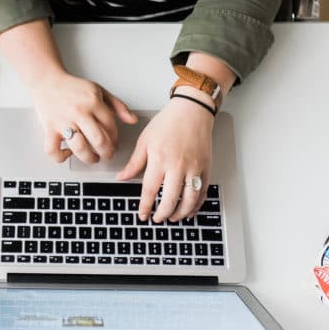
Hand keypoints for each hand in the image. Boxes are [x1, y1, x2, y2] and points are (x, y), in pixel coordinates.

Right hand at [30, 72, 137, 163]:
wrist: (47, 81)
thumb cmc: (72, 88)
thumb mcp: (99, 91)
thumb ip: (117, 105)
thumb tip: (133, 119)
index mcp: (93, 102)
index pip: (111, 126)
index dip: (116, 138)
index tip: (115, 143)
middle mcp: (79, 112)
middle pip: (99, 140)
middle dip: (107, 152)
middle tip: (107, 155)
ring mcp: (63, 121)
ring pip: (80, 147)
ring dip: (89, 158)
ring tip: (93, 158)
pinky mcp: (49, 128)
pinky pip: (53, 150)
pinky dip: (61, 156)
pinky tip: (68, 153)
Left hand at [117, 95, 214, 222]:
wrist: (192, 111)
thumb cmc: (168, 122)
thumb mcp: (145, 140)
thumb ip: (134, 162)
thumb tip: (122, 177)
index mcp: (159, 159)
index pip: (150, 190)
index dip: (145, 206)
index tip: (143, 215)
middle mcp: (178, 166)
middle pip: (170, 199)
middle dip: (162, 214)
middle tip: (157, 219)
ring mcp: (194, 168)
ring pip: (189, 200)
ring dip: (180, 213)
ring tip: (173, 218)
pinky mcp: (206, 168)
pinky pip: (202, 192)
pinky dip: (196, 205)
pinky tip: (189, 210)